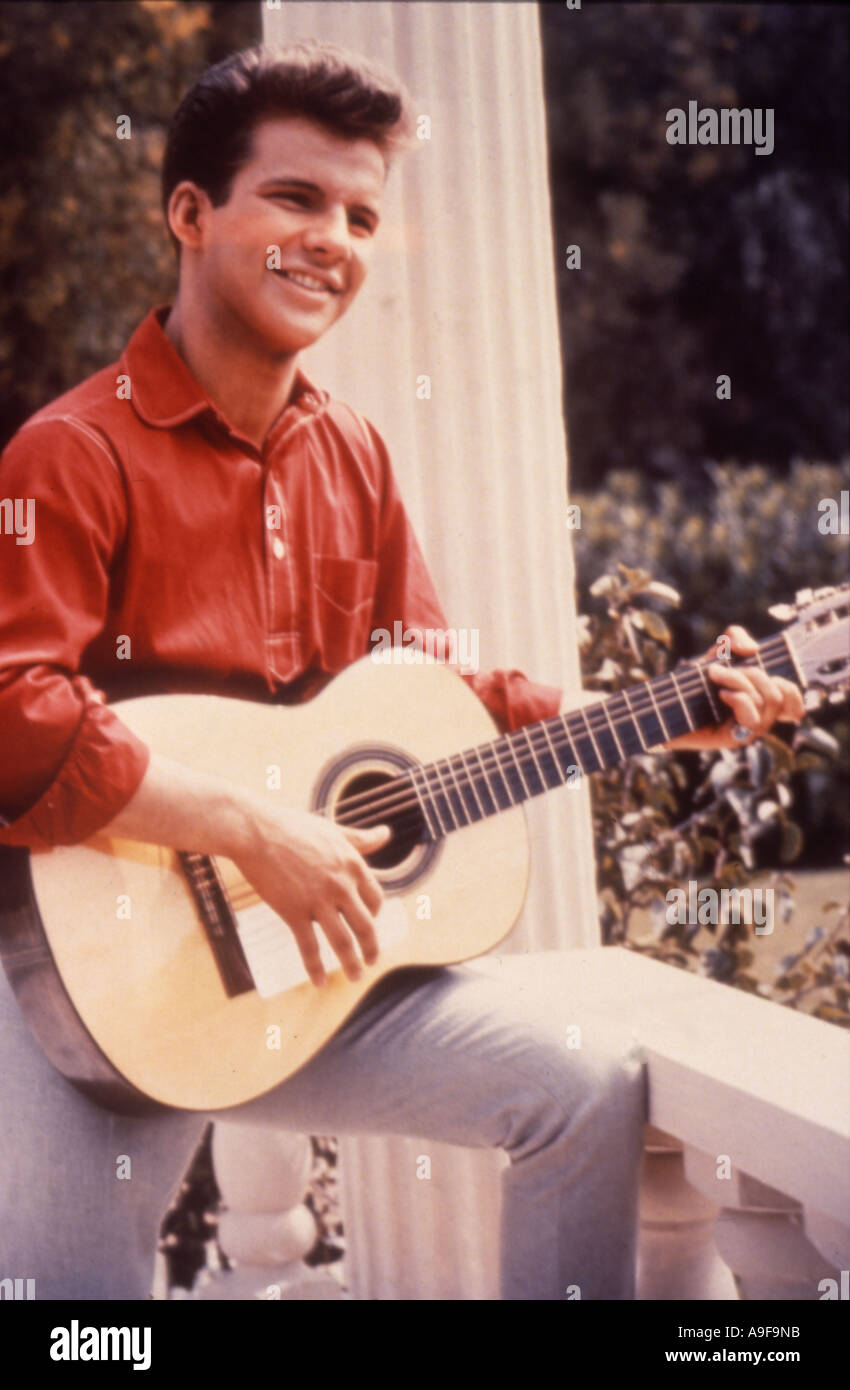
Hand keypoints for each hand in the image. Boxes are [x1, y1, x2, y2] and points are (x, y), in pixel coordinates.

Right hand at [232, 805, 390, 985]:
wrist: (255, 832)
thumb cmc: (292, 827)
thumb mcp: (333, 831)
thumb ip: (361, 839)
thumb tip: (386, 833)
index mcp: (353, 865)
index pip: (375, 898)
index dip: (374, 914)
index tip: (368, 922)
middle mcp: (341, 886)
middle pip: (366, 925)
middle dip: (371, 947)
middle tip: (372, 961)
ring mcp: (318, 901)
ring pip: (343, 941)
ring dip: (352, 964)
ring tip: (356, 977)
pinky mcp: (294, 912)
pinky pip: (309, 948)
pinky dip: (316, 968)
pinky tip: (320, 982)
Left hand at [668, 625, 804, 751]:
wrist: (664, 708)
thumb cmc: (693, 683)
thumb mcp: (715, 653)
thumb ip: (734, 638)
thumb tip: (753, 648)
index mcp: (761, 704)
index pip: (795, 707)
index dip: (793, 692)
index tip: (770, 675)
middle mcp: (759, 719)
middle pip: (779, 694)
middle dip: (752, 673)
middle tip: (718, 668)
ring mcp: (749, 731)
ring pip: (766, 701)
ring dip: (738, 680)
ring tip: (713, 674)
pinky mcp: (735, 739)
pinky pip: (752, 717)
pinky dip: (739, 698)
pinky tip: (721, 693)